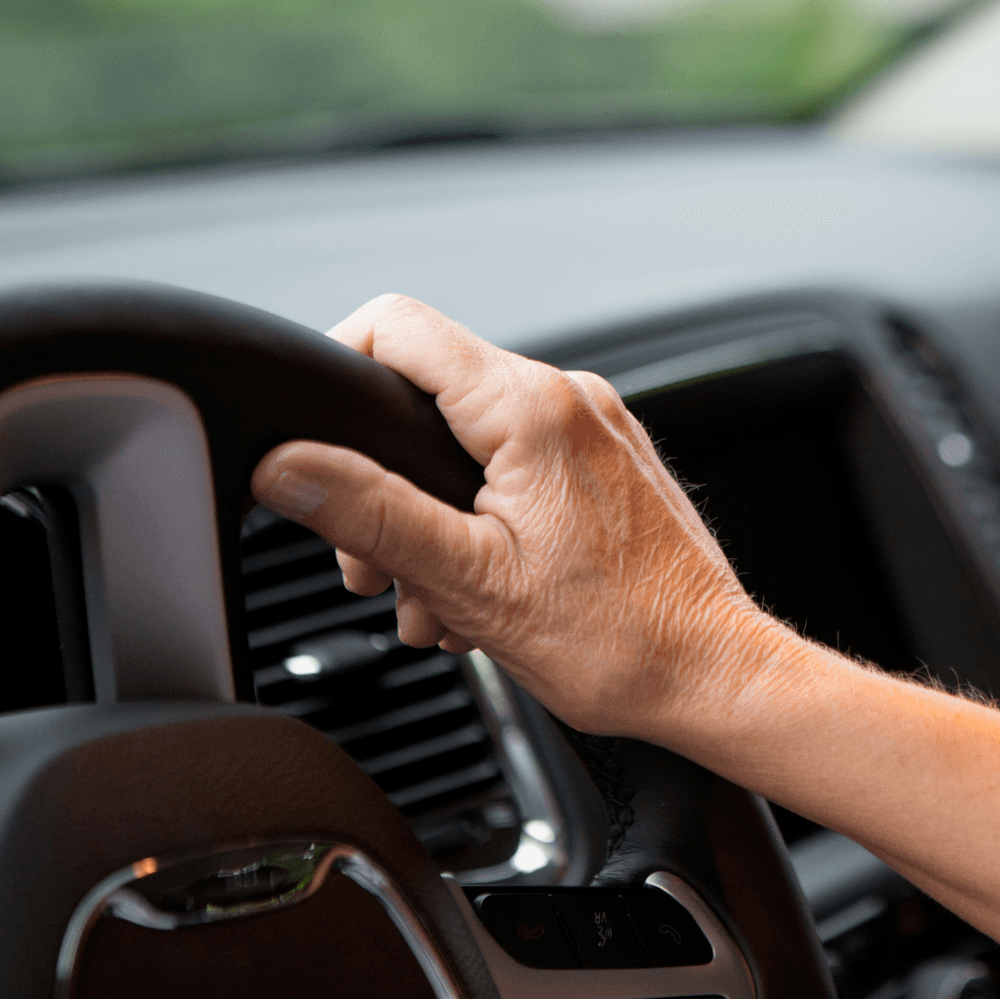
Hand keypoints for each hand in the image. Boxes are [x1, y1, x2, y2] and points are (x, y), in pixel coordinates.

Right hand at [250, 294, 793, 740]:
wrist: (712, 674)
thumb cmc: (617, 639)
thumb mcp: (468, 581)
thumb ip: (370, 514)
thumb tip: (288, 468)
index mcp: (530, 407)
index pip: (396, 325)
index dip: (335, 366)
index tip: (315, 442)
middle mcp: (569, 396)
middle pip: (427, 393)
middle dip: (383, 481)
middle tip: (382, 567)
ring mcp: (594, 426)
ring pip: (469, 437)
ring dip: (432, 516)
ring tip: (440, 598)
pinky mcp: (607, 460)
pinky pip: (518, 461)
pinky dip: (482, 516)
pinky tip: (482, 589)